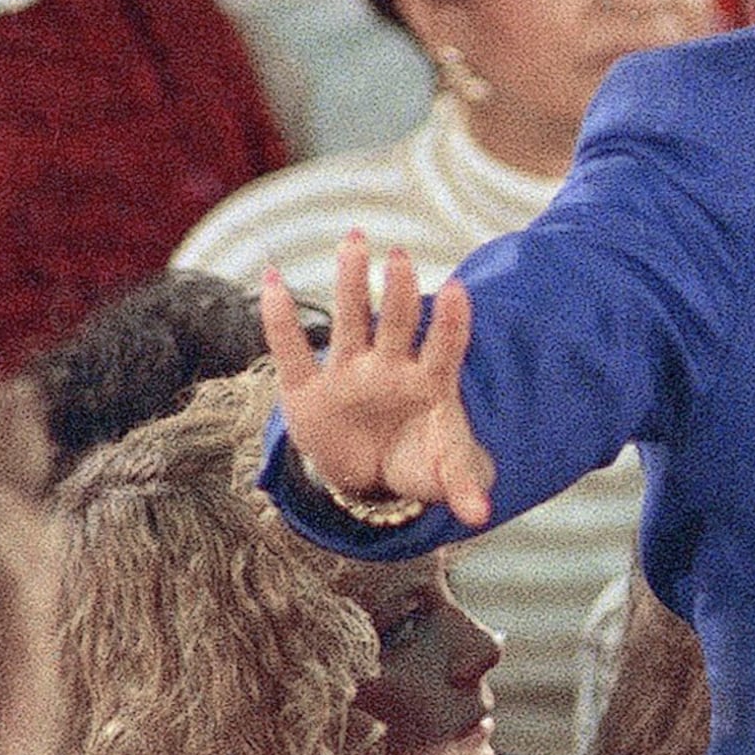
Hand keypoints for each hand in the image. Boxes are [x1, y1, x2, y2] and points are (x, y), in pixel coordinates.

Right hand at [259, 232, 499, 526]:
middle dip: (398, 292)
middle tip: (400, 255)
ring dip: (351, 283)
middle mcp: (390, 368)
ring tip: (354, 240)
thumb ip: (461, 486)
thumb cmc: (418, 462)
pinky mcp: (308, 390)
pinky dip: (280, 318)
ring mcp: (349, 373)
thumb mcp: (442, 475)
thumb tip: (481, 514)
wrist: (372, 475)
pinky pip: (291, 350)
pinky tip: (273, 277)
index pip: (445, 348)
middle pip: (397, 323)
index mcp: (430, 385)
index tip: (459, 290)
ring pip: (350, 321)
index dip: (451, 323)